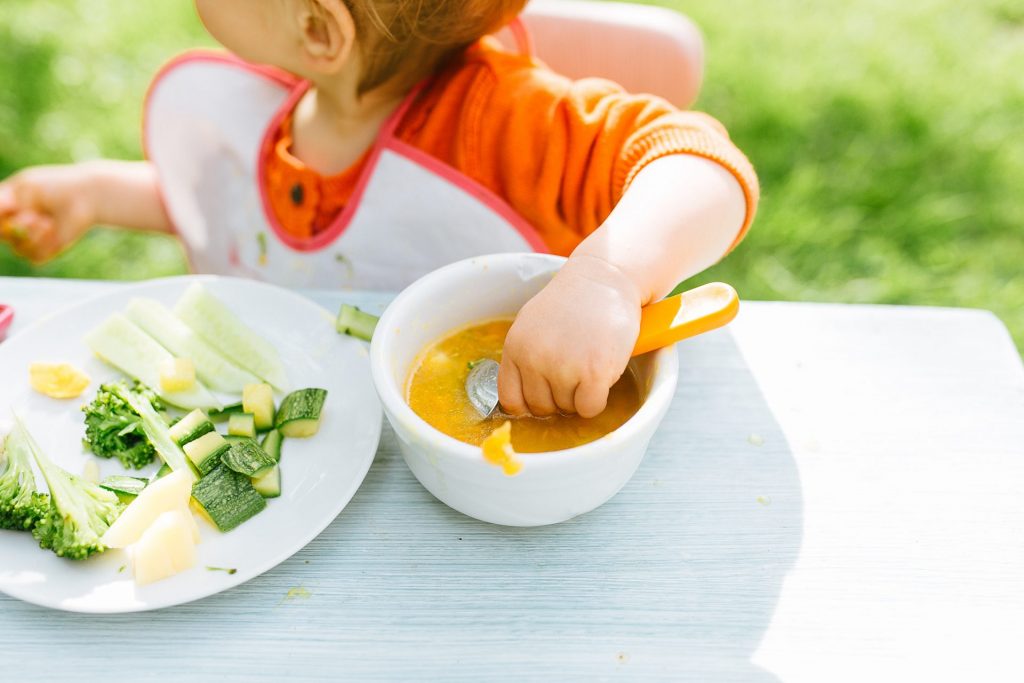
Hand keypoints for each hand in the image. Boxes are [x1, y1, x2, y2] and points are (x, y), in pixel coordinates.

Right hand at [0, 164, 98, 263]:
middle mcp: (15, 225)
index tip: (13, 210)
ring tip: (47, 221)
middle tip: (34, 216)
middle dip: (16, 227)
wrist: (86, 197)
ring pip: (18, 249)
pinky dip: (45, 244)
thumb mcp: (25, 187)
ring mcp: (31, 238)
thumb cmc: (56, 186)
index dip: (3, 221)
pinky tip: (54, 230)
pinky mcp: (48, 250)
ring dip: (32, 235)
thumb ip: (2, 199)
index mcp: (6, 208)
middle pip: (3, 236)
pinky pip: (35, 257)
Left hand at [498, 255, 641, 417]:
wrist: (604, 278)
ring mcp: (563, 367)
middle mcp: (534, 359)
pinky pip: (590, 409)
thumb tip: (523, 400)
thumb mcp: (531, 324)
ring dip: (580, 395)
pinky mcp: (593, 373)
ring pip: (568, 409)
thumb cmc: (571, 302)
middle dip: (559, 397)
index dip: (530, 404)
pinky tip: (600, 376)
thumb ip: (524, 357)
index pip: (511, 400)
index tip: (544, 397)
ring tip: (588, 363)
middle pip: (542, 408)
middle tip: (574, 372)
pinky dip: (597, 400)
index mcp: (515, 347)